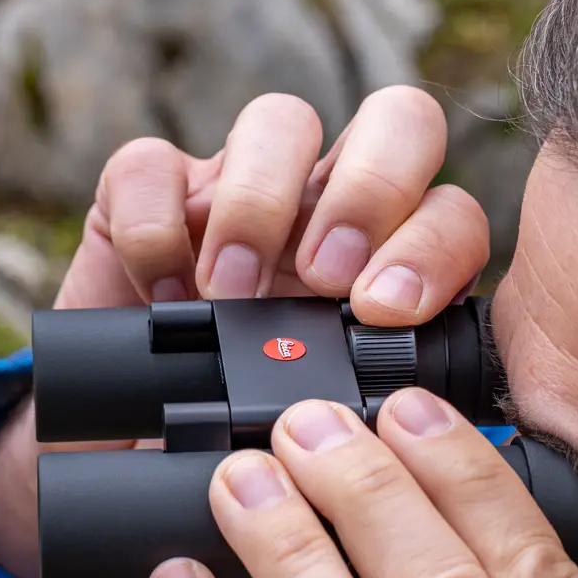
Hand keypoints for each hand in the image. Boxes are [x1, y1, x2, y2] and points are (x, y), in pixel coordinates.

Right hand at [0, 89, 491, 577]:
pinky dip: (155, 227)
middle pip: (398, 123)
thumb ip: (378, 410)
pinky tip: (161, 293)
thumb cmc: (244, 444)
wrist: (125, 456)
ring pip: (281, 121)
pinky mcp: (146, 192)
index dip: (432, 247)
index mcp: (392, 263)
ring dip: (261, 203)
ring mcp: (240, 188)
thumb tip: (421, 430)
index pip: (452, 211)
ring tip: (231, 293)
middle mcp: (329, 208)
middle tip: (324, 277)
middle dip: (370, 189)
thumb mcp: (324, 434)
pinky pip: (151, 164)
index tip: (382, 315)